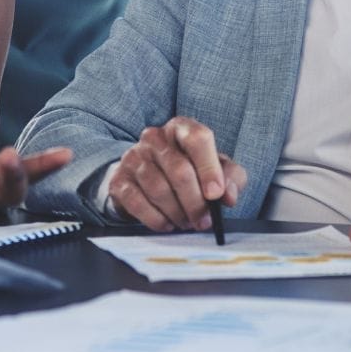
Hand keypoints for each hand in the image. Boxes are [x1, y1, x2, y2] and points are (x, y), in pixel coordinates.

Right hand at [106, 117, 245, 232]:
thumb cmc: (188, 170)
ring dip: (177, 213)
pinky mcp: (119, 180)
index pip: (198, 139)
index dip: (209, 169)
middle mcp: (154, 137)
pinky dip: (156, 219)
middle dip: (195, 202)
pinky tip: (167, 223)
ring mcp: (133, 157)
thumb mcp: (216, 169)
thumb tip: (228, 196)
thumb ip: (231, 178)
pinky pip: (138, 203)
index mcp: (181, 128)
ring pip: (159, 189)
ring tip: (186, 222)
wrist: (144, 177)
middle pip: (179, 170)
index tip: (216, 195)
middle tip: (203, 221)